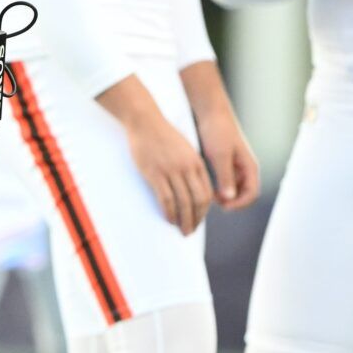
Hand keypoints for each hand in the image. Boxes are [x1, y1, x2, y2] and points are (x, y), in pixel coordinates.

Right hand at [126, 116, 214, 234]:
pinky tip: (168, 219)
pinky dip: (169, 212)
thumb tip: (192, 187)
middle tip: (191, 230)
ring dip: (184, 220)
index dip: (204, 210)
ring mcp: (172, 171)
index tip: (198, 219)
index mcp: (197, 163)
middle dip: (196, 219)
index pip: (206, 193)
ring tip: (181, 229)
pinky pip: (166, 199)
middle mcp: (187, 168)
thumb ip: (191, 167)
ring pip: (183, 202)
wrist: (145, 122)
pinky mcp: (156, 173)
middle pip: (198, 200)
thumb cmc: (163, 136)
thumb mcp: (184, 149)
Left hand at [196, 108, 260, 210]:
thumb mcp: (220, 155)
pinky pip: (227, 181)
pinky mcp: (227, 162)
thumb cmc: (217, 131)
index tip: (223, 206)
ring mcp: (237, 165)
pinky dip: (220, 187)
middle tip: (214, 202)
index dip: (240, 204)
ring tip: (209, 196)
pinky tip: (207, 187)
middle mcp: (246, 167)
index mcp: (250, 166)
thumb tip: (230, 197)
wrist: (211, 112)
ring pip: (235, 188)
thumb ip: (226, 177)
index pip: (252, 194)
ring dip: (225, 195)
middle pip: (245, 194)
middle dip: (232, 201)